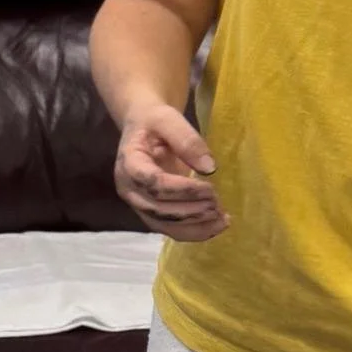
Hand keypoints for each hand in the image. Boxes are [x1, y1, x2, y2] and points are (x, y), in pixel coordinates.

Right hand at [114, 106, 228, 241]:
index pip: (153, 184)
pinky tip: (217, 224)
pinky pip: (171, 230)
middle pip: (158, 209)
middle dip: (191, 210)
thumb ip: (187, 140)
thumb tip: (210, 168)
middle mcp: (129, 190)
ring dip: (195, 226)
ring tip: (223, 218)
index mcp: (129, 164)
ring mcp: (138, 205)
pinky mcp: (151, 213)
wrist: (143, 128)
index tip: (210, 187)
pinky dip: (195, 231)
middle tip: (217, 202)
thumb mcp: (168, 119)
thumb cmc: (154, 122)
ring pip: (165, 225)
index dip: (182, 189)